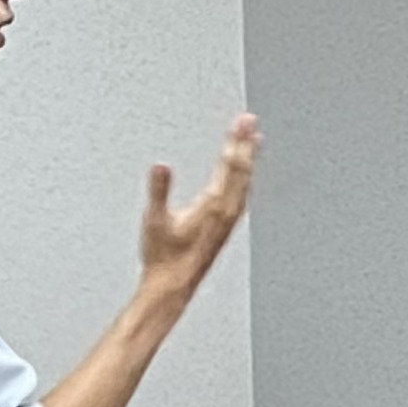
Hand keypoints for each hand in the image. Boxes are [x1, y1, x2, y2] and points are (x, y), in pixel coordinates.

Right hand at [139, 115, 259, 290]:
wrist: (172, 286)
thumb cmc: (163, 257)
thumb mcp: (154, 220)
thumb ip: (158, 191)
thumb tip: (161, 167)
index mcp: (214, 206)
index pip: (230, 166)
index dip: (236, 141)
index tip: (243, 121)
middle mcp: (227, 211)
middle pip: (242, 170)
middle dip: (245, 143)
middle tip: (250, 120)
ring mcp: (228, 220)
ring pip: (244, 182)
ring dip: (248, 158)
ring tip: (253, 139)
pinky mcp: (224, 227)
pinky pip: (241, 194)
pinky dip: (244, 177)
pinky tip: (244, 174)